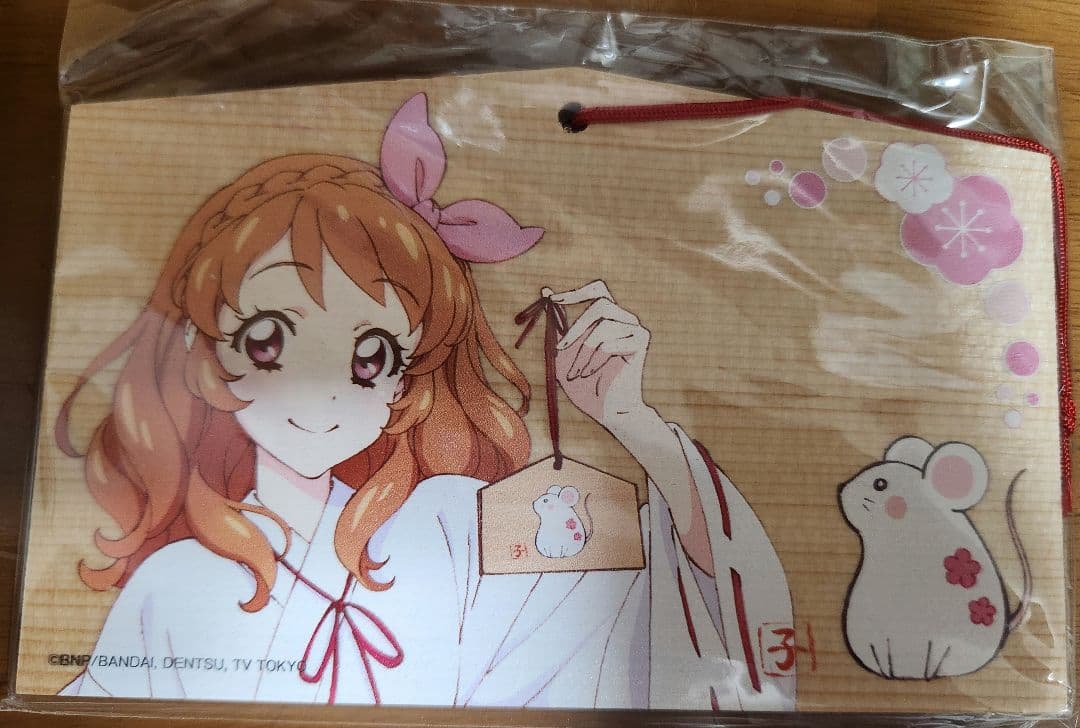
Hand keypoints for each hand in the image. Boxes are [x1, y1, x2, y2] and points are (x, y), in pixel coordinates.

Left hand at [547, 281, 650, 431]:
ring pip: (604, 326)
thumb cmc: (584, 384)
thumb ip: (557, 325)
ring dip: (585, 352)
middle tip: (561, 349)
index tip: (553, 300)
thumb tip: (546, 291)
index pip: (598, 290)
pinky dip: (597, 359)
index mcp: (607, 318)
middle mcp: (623, 319)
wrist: (606, 409)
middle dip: (577, 328)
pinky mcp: (641, 341)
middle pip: (601, 303)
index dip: (576, 292)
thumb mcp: (563, 353)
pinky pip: (611, 342)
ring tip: (579, 372)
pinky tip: (594, 373)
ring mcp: (635, 329)